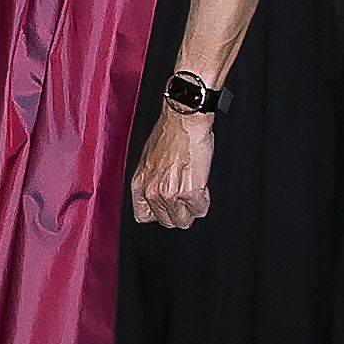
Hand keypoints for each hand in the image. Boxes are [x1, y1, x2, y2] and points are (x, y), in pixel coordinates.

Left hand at [129, 104, 216, 229]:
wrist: (183, 122)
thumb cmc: (168, 134)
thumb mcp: (148, 159)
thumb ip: (151, 180)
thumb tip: (159, 194)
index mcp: (139, 183)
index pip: (143, 216)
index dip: (158, 212)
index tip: (167, 207)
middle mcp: (151, 191)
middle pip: (167, 221)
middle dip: (178, 211)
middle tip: (184, 193)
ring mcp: (170, 195)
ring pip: (184, 221)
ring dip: (192, 207)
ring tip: (193, 186)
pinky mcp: (189, 193)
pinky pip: (200, 210)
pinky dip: (204, 200)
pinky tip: (201, 183)